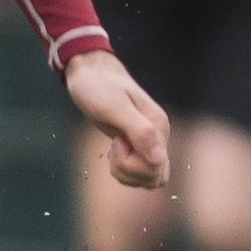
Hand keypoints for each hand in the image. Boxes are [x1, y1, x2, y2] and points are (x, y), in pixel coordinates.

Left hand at [62, 48, 170, 189]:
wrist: (91, 72)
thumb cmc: (98, 86)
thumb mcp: (115, 108)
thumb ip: (140, 132)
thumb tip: (159, 159)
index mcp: (158, 126)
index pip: (156, 166)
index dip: (131, 163)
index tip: (117, 141)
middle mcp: (159, 136)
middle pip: (154, 176)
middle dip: (128, 170)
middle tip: (113, 146)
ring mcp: (150, 142)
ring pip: (149, 178)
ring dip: (126, 173)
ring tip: (113, 150)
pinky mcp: (139, 146)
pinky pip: (141, 173)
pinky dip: (125, 171)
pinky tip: (114, 152)